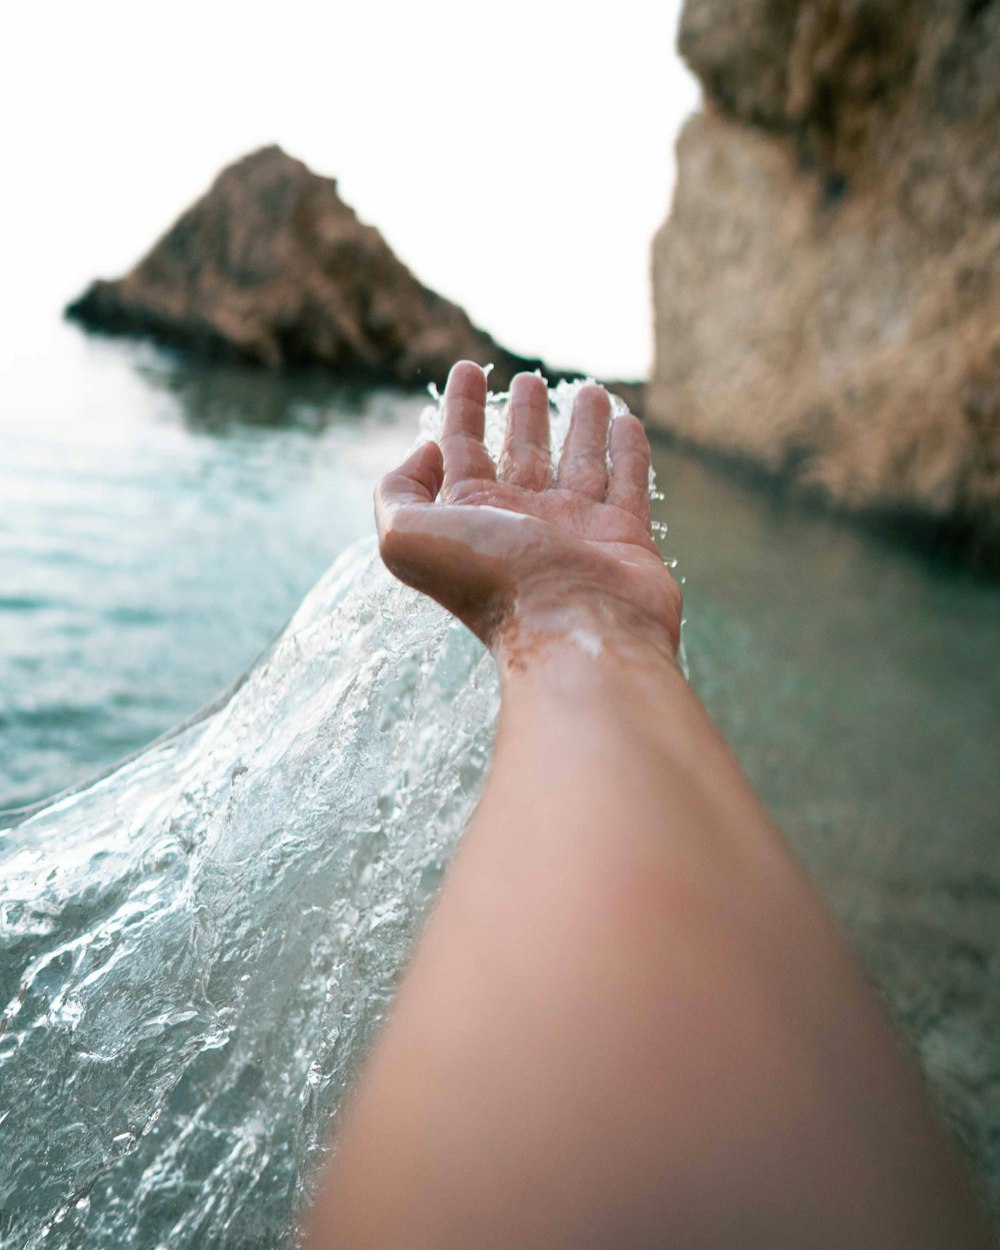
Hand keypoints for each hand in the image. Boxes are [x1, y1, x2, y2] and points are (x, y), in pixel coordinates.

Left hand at [375, 362, 681, 664]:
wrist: (573, 628)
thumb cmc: (493, 583)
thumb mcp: (407, 537)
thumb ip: (397, 492)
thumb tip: (425, 453)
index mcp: (473, 517)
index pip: (462, 449)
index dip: (461, 408)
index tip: (467, 368)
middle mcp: (524, 521)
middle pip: (522, 454)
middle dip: (524, 416)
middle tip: (529, 381)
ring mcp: (577, 529)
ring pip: (580, 463)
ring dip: (582, 425)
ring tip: (590, 390)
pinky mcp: (626, 537)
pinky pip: (629, 482)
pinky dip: (629, 451)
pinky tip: (628, 422)